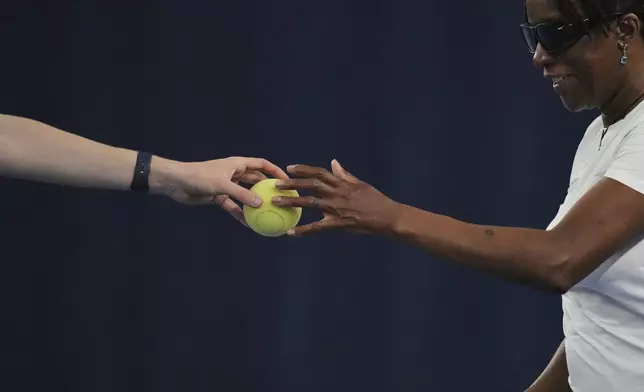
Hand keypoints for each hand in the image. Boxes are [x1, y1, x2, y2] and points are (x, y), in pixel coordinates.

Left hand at [151, 156, 288, 225]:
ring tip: (269, 214)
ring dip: (255, 204)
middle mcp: (234, 173)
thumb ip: (241, 195)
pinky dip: (240, 214)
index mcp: (237, 164)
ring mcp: (227, 186)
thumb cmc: (199, 176)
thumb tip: (260, 204)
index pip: (262, 164)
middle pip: (256, 181)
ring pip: (246, 196)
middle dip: (268, 189)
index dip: (275, 171)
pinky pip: (233, 207)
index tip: (287, 181)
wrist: (176, 182)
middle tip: (281, 199)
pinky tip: (249, 225)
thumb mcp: (222, 185)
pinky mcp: (219, 197)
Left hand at [271, 159, 398, 235]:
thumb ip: (344, 175)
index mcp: (342, 184)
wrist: (388, 217)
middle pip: (311, 185)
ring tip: (275, 202)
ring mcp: (337, 208)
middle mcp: (337, 193)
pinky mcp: (339, 224)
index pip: (320, 172)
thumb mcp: (361, 184)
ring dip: (291, 202)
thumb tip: (334, 162)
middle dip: (292, 184)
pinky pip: (318, 227)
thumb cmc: (376, 201)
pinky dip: (304, 230)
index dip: (303, 169)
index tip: (289, 168)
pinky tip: (290, 232)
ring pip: (310, 203)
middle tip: (276, 184)